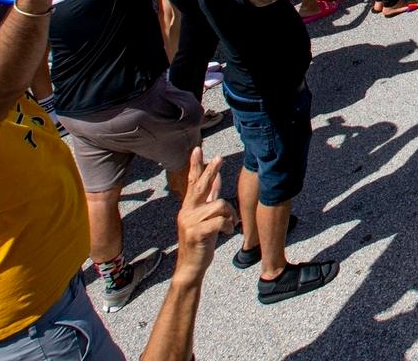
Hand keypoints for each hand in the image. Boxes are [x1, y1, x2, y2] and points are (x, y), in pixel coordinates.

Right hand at [172, 148, 235, 281]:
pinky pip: (220, 221)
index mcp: (189, 207)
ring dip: (230, 215)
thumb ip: (210, 199)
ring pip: (219, 205)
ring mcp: (190, 221)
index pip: (192, 182)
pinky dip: (228, 226)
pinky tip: (226, 233)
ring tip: (229, 225)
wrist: (190, 267)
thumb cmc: (200, 242)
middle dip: (211, 170)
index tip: (198, 149)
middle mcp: (187, 211)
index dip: (196, 165)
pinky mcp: (197, 232)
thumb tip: (217, 178)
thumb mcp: (206, 218)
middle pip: (201, 185)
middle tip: (220, 157)